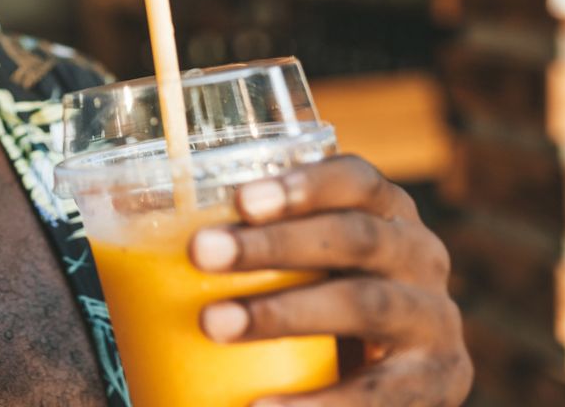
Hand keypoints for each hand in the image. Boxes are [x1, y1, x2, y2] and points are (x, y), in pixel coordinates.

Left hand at [187, 154, 472, 405]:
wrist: (391, 380)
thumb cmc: (319, 297)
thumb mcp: (299, 262)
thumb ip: (247, 238)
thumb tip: (123, 216)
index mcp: (385, 211)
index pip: (355, 179)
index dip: (301, 184)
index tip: (239, 199)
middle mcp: (420, 255)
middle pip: (355, 237)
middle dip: (275, 244)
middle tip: (201, 253)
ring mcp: (436, 318)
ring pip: (365, 303)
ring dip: (284, 312)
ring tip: (212, 324)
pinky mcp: (441, 380)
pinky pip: (380, 394)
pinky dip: (319, 404)